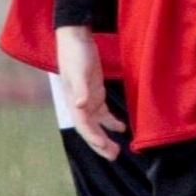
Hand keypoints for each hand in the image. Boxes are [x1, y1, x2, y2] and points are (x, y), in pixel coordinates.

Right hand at [55, 26, 125, 159]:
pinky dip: (111, 122)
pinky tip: (122, 128)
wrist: (76, 39)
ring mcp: (88, 100)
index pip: (83, 126)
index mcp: (73, 102)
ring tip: (117, 150)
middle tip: (114, 156)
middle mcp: (80, 105)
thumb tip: (80, 106)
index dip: (92, 137)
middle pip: (90, 130)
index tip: (104, 146)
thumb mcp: (78, 71)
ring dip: (106, 137)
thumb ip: (80, 88)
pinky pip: (104, 113)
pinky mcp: (96, 92)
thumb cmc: (75, 55)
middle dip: (100, 144)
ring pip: (97, 124)